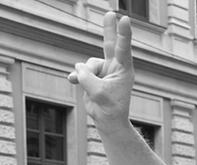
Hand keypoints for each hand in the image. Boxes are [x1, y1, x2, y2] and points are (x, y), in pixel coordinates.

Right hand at [67, 12, 134, 132]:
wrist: (107, 120)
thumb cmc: (109, 107)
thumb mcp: (98, 92)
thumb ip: (87, 76)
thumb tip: (78, 68)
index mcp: (124, 69)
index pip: (123, 48)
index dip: (123, 33)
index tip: (125, 19)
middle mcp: (115, 67)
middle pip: (110, 43)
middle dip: (109, 28)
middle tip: (110, 12)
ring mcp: (103, 71)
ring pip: (88, 64)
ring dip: (85, 75)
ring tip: (91, 89)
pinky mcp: (93, 76)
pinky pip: (80, 71)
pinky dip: (77, 77)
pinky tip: (72, 80)